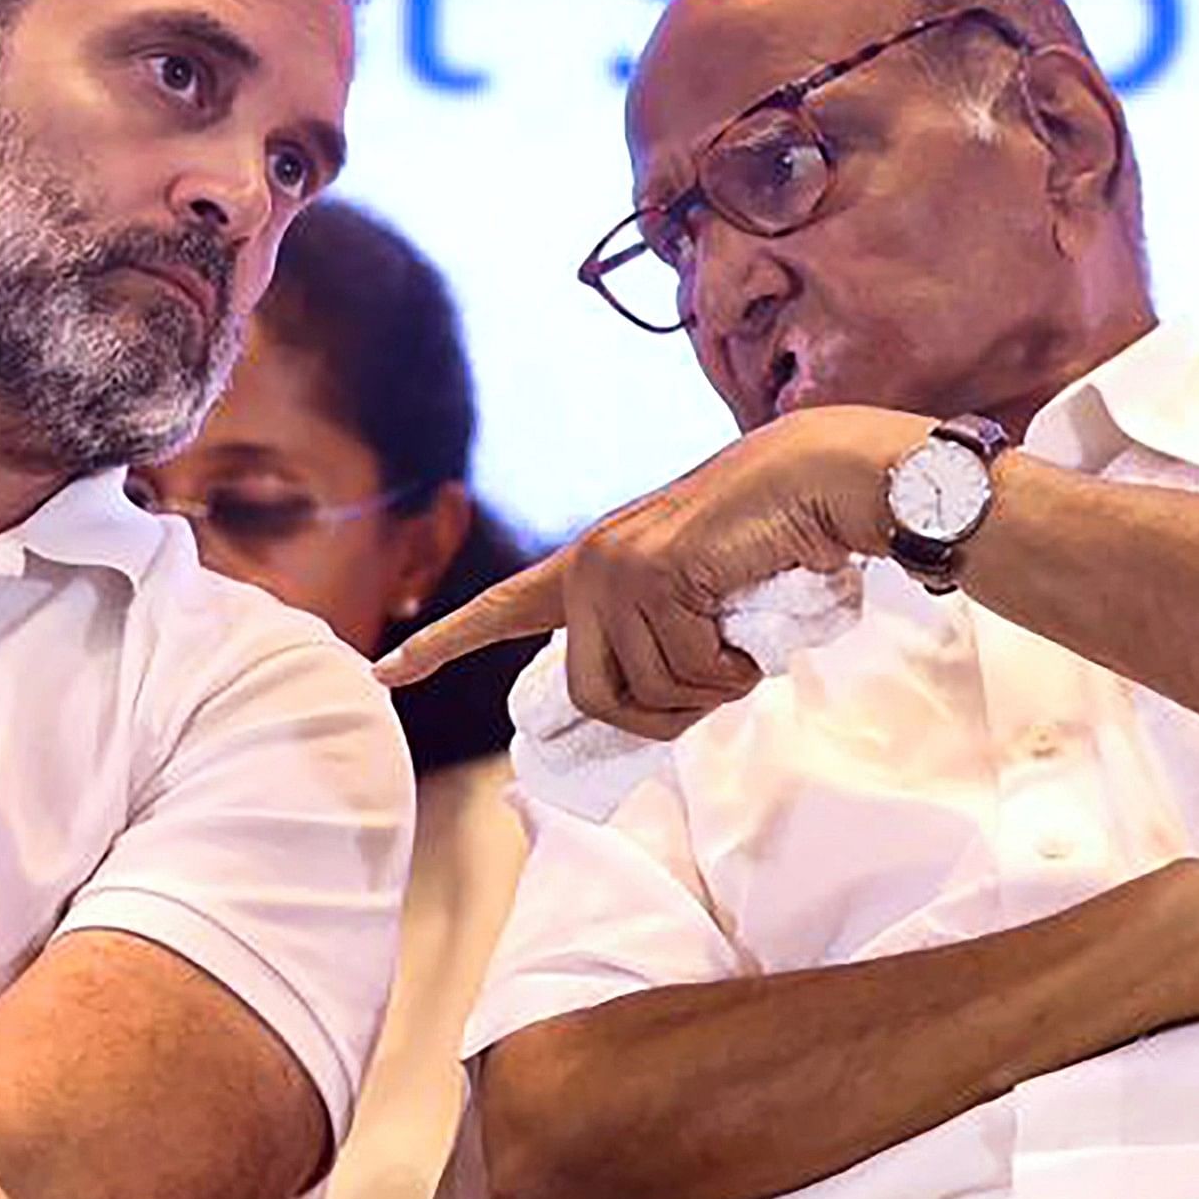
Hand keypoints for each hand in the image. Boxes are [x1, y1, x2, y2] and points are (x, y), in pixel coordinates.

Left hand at [373, 407, 928, 736]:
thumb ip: (659, 640)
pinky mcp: (654, 572)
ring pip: (649, 690)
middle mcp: (588, 566)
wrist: (813, 480)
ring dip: (710, 690)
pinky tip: (749, 635)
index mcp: (590, 568)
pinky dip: (730, 671)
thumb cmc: (768, 543)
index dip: (441, 645)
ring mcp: (615, 567)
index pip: (499, 612)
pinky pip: (689, 670)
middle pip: (593, 696)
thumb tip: (645, 715)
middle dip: (657, 718)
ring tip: (742, 646)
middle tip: (714, 693)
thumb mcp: (698, 601)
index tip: (384, 672)